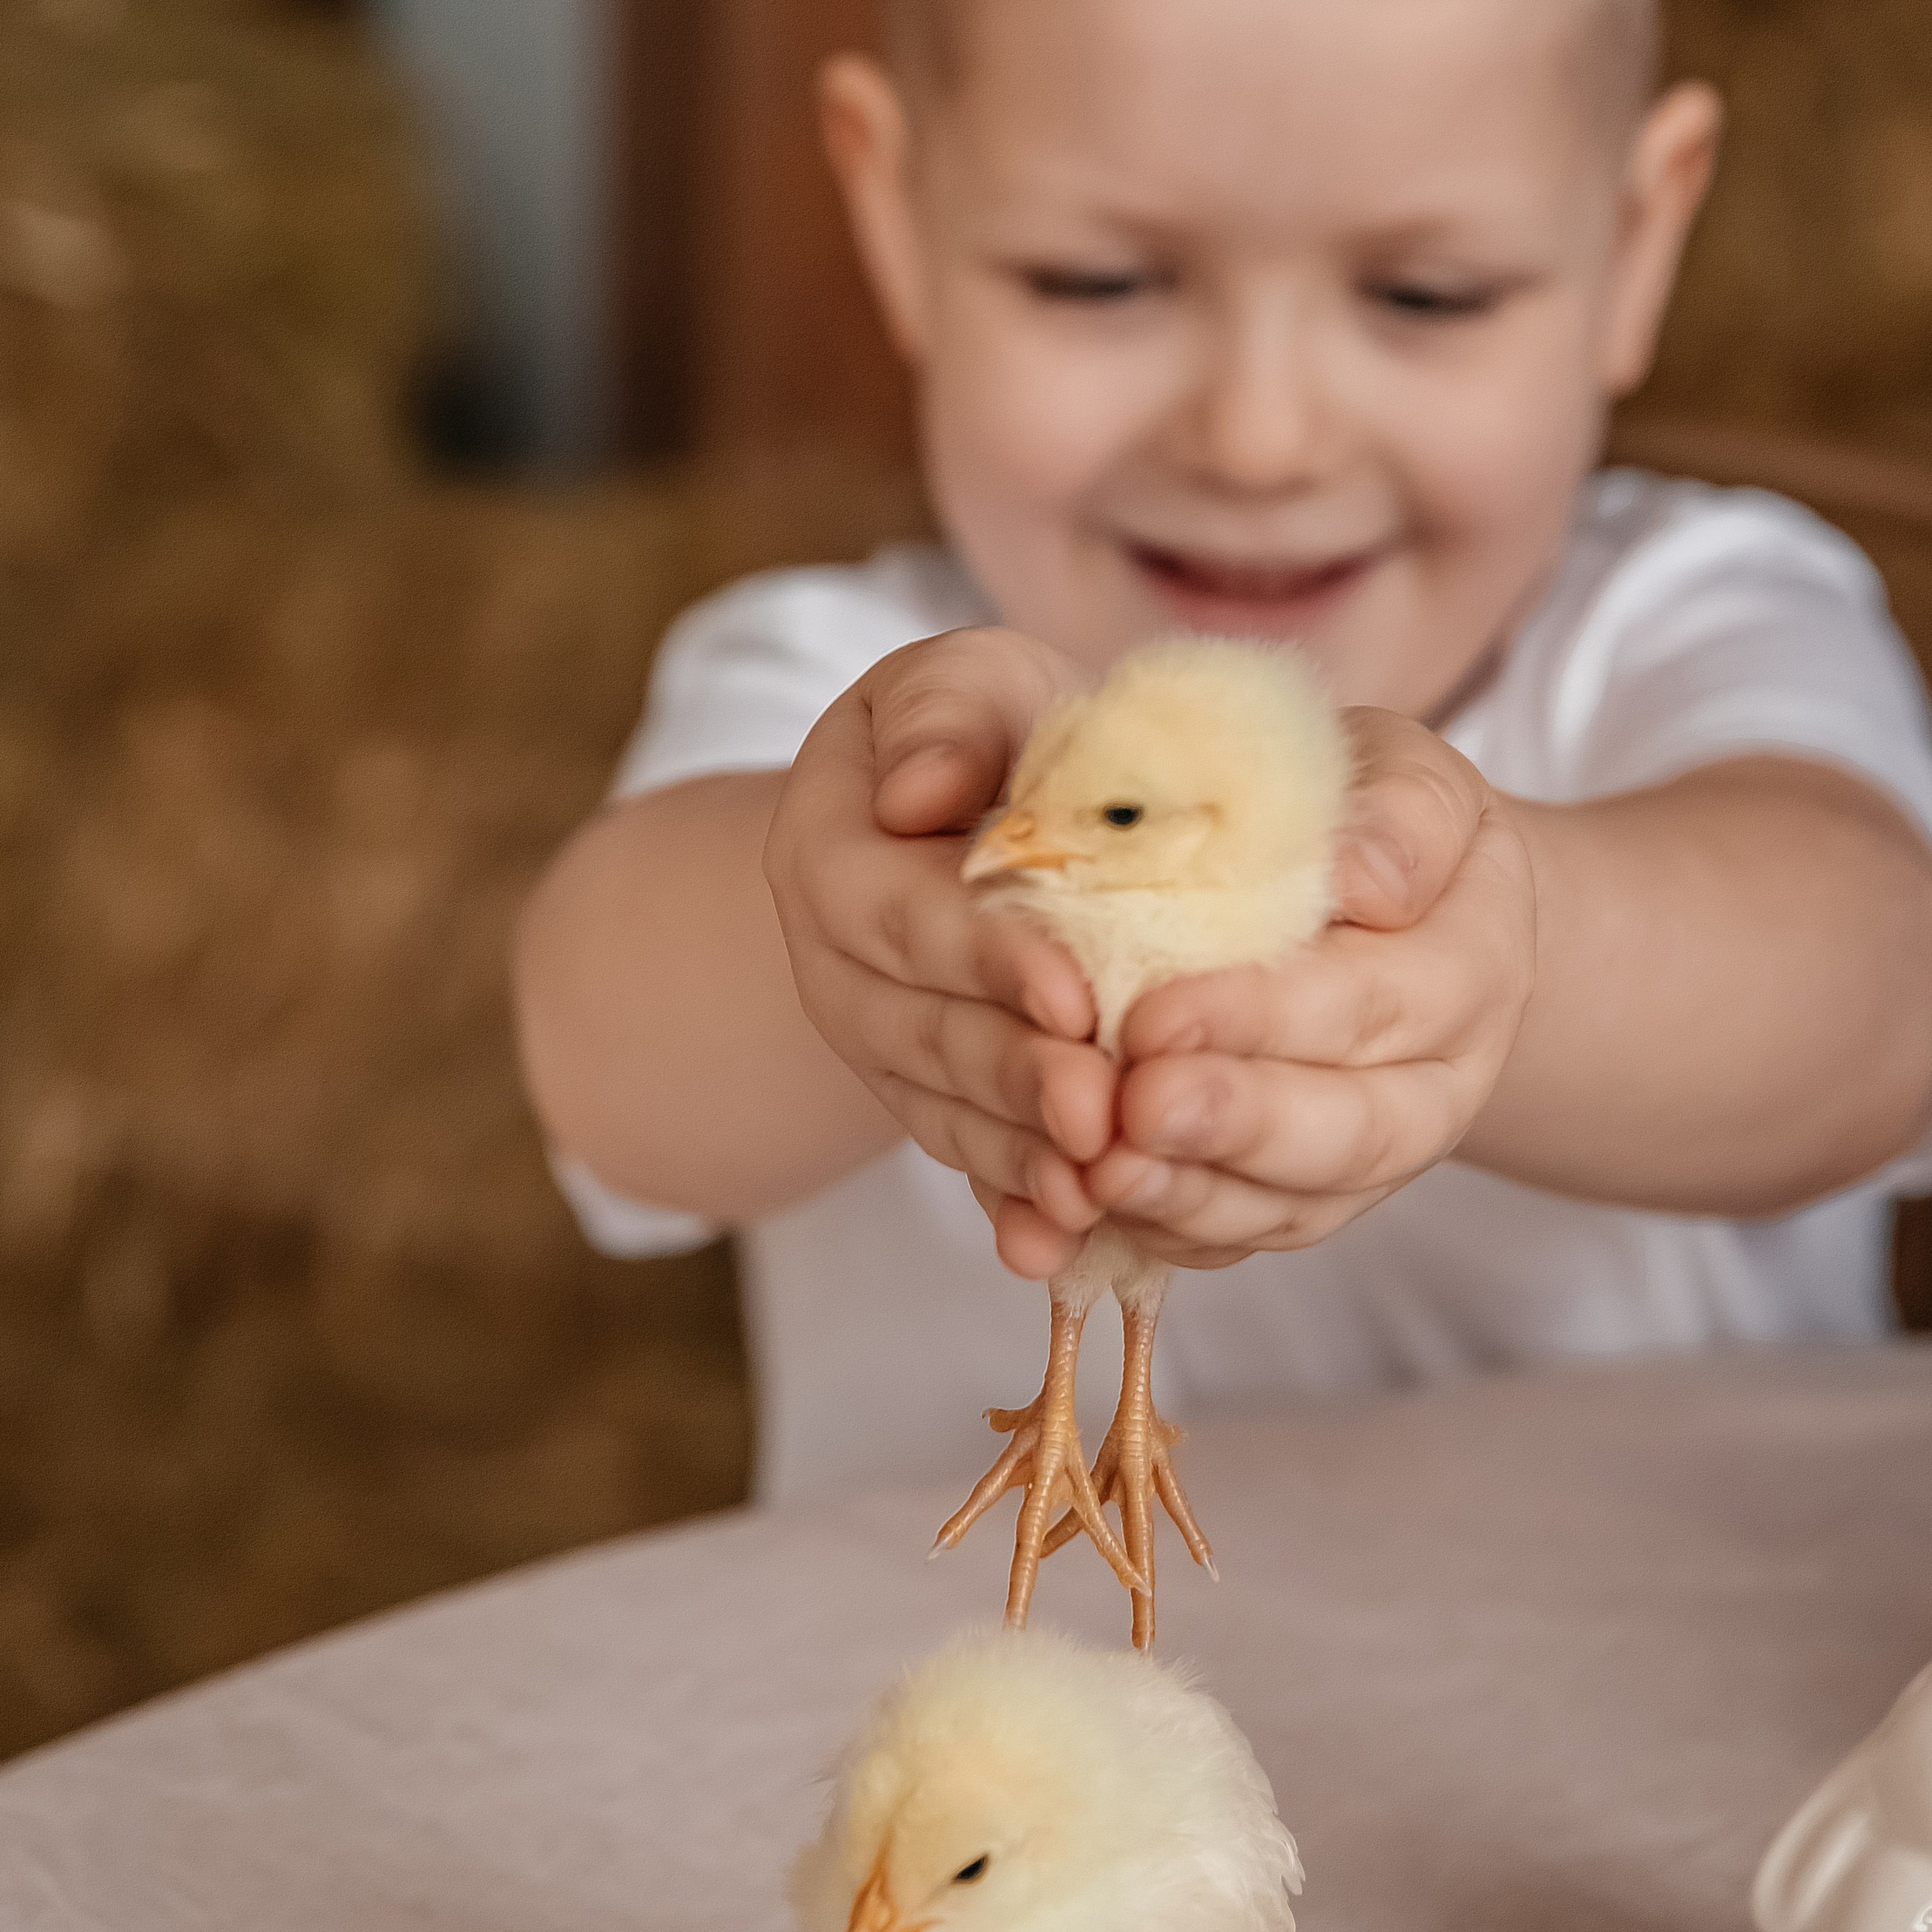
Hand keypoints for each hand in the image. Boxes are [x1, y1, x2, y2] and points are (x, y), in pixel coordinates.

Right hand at [762, 629, 1121, 1257]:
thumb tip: (918, 792)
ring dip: (1019, 1156)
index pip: (904, 914)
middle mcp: (835, 966)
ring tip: (1099, 1189)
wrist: (978, 804)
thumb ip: (947, 717)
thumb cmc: (990, 728)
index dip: (985, 957)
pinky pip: (966, 1164)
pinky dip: (1013, 1207)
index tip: (1074, 994)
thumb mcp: (968, 684)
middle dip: (1014, 1077)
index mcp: (828, 852)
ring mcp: (877, 1046)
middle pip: (921, 1030)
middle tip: (1103, 1114)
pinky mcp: (928, 1102)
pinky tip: (1064, 1247)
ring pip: (943, 1109)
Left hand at [985, 713, 1537, 1276]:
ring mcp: (1381, 1153)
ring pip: (1301, 1203)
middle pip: (1353, 1128)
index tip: (1154, 1014)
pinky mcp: (1314, 1194)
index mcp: (1474, 963)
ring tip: (1101, 1174)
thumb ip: (1395, 812)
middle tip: (1131, 1111)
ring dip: (1196, 1197)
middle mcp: (1445, 1079)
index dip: (1264, 1017)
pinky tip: (1096, 1207)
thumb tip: (1364, 882)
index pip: (1373, 1003)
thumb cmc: (1373, 817)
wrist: (1394, 901)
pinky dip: (1176, 1231)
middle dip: (1234, 1124)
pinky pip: (1252, 1235)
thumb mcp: (1401, 773)